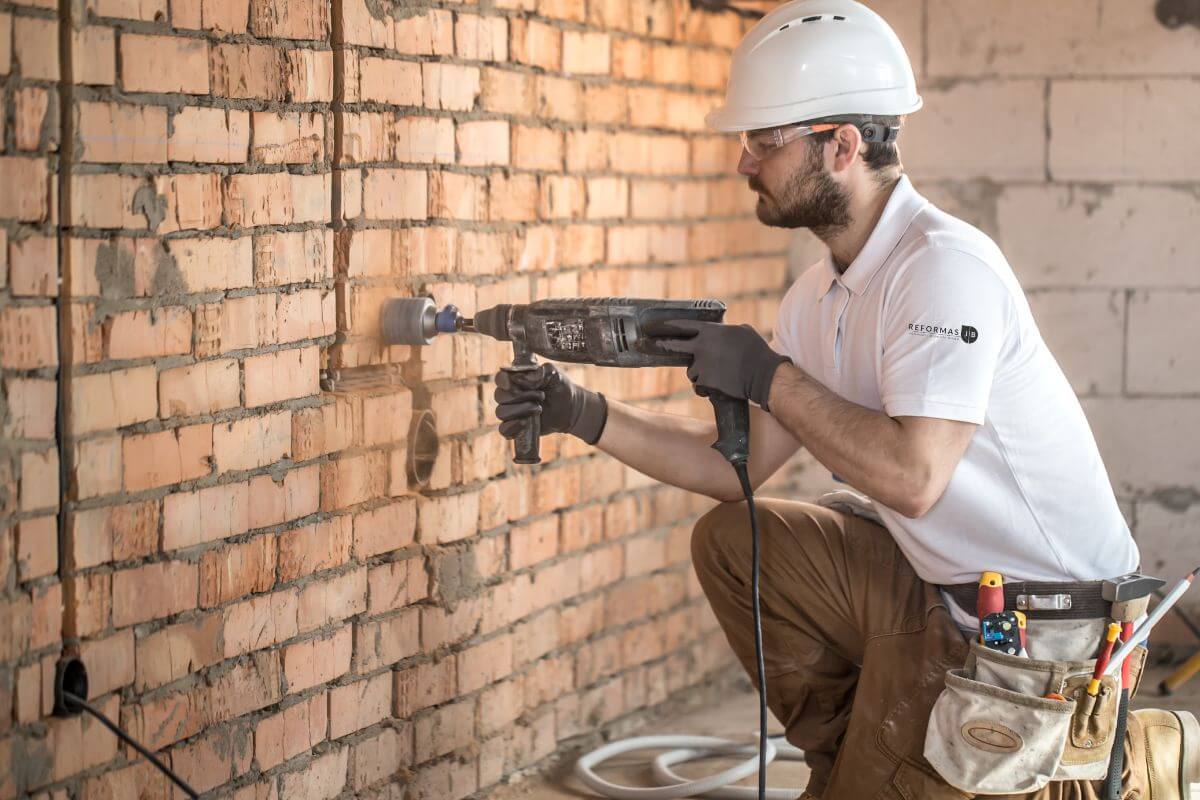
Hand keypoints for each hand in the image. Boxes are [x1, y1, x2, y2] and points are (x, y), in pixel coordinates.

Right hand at [492, 363, 607, 444]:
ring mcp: (511, 412)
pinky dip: (512, 427)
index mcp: (515, 379)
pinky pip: (503, 430)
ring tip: (539, 408)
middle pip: (499, 396)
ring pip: (501, 412)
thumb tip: (520, 379)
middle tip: (540, 396)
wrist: (571, 408)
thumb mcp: (553, 374)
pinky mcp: (516, 427)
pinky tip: (525, 423)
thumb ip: (539, 372)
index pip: (500, 378)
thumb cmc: (560, 387)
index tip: (512, 384)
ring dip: (520, 410)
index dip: (503, 381)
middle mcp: (510, 395)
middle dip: (520, 396)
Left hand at [654, 321, 790, 410]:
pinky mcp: (705, 382)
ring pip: (691, 371)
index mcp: (710, 331)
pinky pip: (699, 386)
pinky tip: (717, 386)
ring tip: (717, 375)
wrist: (763, 374)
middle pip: (674, 346)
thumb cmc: (756, 350)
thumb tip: (720, 334)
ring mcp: (702, 365)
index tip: (660, 326)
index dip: (670, 325)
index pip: (684, 325)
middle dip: (664, 345)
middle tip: (655, 344)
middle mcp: (702, 346)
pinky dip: (705, 388)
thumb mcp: (741, 330)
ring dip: (699, 374)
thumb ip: (724, 332)